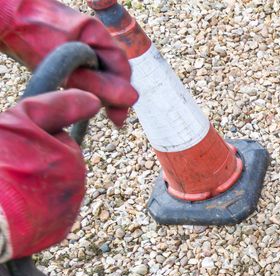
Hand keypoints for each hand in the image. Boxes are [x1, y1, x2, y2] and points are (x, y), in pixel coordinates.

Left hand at [0, 0, 136, 125]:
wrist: (5, 16)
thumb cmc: (31, 32)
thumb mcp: (66, 62)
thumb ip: (97, 81)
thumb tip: (130, 99)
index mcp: (98, 34)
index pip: (121, 69)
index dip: (123, 95)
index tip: (117, 118)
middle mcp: (94, 39)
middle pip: (112, 72)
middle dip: (112, 95)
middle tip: (111, 119)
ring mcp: (82, 44)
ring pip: (99, 73)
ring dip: (99, 92)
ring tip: (95, 110)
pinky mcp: (69, 51)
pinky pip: (85, 72)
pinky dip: (85, 86)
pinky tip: (81, 97)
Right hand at [0, 90, 101, 261]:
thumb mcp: (21, 120)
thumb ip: (57, 107)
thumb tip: (93, 100)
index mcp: (72, 158)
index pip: (57, 141)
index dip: (31, 140)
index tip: (13, 147)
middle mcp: (78, 186)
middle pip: (56, 167)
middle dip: (34, 165)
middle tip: (7, 168)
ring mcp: (69, 212)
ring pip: (52, 191)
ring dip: (33, 187)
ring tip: (8, 188)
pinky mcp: (58, 233)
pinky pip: (48, 215)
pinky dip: (32, 211)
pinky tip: (13, 207)